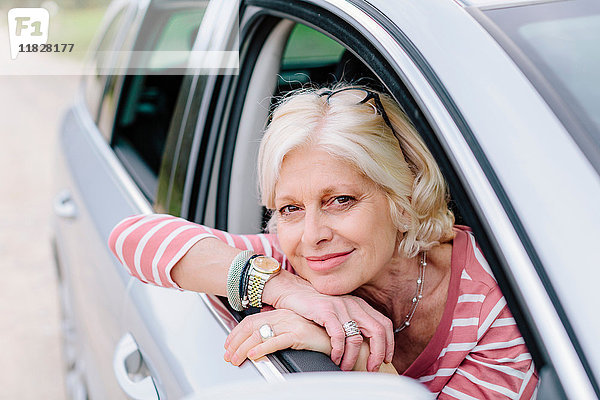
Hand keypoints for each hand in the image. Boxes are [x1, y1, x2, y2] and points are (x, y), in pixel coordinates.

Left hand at [223, 309, 330, 365]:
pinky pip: (275, 341)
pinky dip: (262, 349)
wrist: (337, 337)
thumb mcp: (293, 330)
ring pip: (260, 334)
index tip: (228, 344)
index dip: (237, 332)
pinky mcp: (298, 334)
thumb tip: (261, 339)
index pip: (252, 320)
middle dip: (236, 342)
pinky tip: (253, 356)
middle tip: (228, 355)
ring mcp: (291, 324)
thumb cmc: (317, 336)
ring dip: (244, 348)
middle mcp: (284, 316)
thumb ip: (278, 330)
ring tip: (236, 358)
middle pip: (252, 326)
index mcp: (281, 313)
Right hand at [263, 271, 394, 371]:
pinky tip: (334, 357)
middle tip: (371, 368)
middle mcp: (353, 304)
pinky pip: (338, 335)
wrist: (294, 291)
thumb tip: (365, 347)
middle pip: (377, 331)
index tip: (385, 360)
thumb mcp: (340, 312)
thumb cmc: (316, 307)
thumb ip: (352, 323)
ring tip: (345, 366)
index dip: (388, 344)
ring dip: (352, 357)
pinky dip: (338, 350)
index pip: (384, 324)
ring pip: (356, 338)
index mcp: (360, 305)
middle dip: (377, 354)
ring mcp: (340, 307)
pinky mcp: (326, 310)